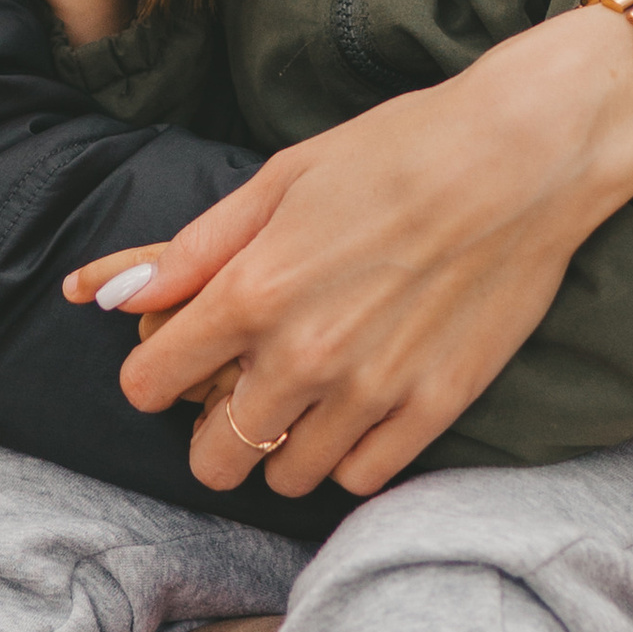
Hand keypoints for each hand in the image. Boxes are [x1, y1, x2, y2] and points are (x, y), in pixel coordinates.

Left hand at [64, 4, 632, 496]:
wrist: (522, 157)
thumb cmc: (395, 152)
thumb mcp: (277, 180)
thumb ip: (191, 251)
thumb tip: (109, 297)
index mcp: (252, 292)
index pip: (151, 383)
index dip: (154, 371)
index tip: (176, 356)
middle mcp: (304, 357)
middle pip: (214, 459)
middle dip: (212, 430)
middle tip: (241, 387)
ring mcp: (372, 392)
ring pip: (286, 479)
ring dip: (281, 446)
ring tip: (306, 394)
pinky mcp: (434, 410)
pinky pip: (360, 477)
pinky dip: (347, 454)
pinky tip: (356, 407)